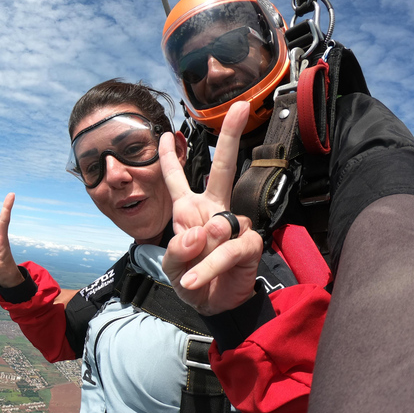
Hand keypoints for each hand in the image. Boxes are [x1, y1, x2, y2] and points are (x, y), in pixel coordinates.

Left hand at [159, 102, 262, 314]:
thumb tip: (199, 233)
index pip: (178, 179)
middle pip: (222, 169)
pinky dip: (210, 266)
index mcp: (190, 210)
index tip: (164, 134)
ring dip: (201, 255)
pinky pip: (230, 248)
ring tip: (190, 275)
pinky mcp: (249, 244)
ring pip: (219, 225)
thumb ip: (177, 251)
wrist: (212, 306)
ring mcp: (234, 225)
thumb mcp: (172, 267)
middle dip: (229, 137)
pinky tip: (195, 280)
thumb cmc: (191, 279)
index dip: (169, 158)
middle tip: (238, 106)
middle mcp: (214, 210)